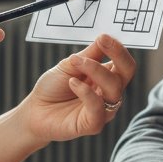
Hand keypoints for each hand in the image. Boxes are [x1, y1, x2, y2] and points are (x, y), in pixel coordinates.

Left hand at [21, 34, 135, 142]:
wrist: (35, 111)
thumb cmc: (53, 88)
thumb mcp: (69, 65)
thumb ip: (89, 55)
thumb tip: (104, 37)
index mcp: (106, 77)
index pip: (123, 62)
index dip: (118, 48)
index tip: (103, 37)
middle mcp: (109, 93)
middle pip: (127, 73)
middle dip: (118, 54)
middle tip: (102, 41)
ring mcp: (104, 109)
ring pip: (114, 88)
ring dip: (95, 70)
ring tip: (75, 62)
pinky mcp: (93, 124)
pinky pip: (98, 108)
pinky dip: (86, 92)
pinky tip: (72, 82)